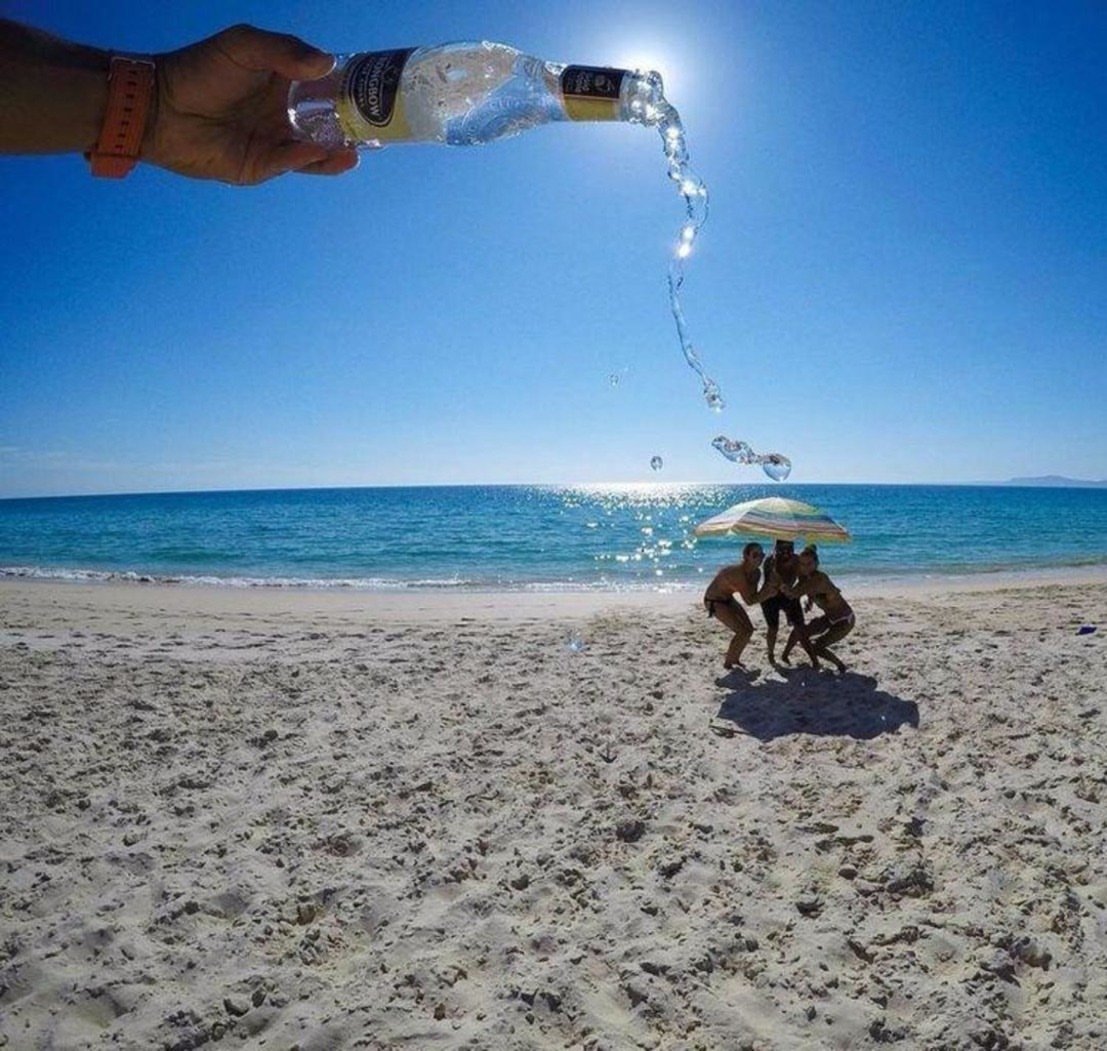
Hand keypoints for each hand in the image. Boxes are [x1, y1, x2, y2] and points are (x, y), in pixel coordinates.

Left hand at [144, 24, 358, 183]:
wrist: (160, 108)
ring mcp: (275, 140)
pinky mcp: (263, 165)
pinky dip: (312, 160)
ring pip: (316, 147)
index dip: (350, 88)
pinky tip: (330, 153)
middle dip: (352, 123)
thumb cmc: (200, 70)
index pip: (325, 85)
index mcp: (283, 80)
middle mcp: (283, 112)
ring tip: (360, 146)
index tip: (377, 90)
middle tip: (380, 124)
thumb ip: (285, 51)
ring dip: (339, 148)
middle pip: (328, 120)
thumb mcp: (244, 45)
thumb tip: (327, 63)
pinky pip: (294, 164)